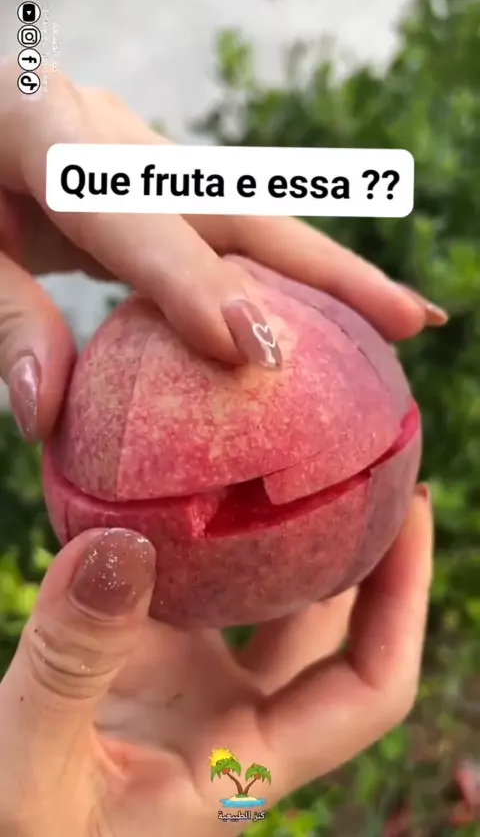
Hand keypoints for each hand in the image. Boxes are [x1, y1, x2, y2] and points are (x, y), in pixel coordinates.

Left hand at [0, 60, 445, 442]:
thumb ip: (3, 317)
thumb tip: (44, 415)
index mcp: (44, 128)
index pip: (133, 211)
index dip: (192, 281)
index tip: (249, 349)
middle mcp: (111, 132)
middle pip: (235, 202)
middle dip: (327, 268)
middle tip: (407, 322)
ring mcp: (136, 150)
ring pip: (246, 215)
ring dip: (324, 271)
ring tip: (394, 321)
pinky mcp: (147, 178)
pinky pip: (222, 229)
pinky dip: (275, 274)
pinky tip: (311, 314)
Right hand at [0, 488, 431, 836]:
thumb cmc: (19, 834)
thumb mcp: (33, 764)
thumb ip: (70, 664)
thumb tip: (118, 548)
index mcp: (243, 762)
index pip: (370, 686)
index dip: (406, 601)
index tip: (411, 512)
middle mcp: (235, 719)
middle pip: (336, 629)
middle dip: (368, 551)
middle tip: (371, 460)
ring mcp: (193, 684)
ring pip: (266, 599)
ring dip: (289, 536)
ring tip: (303, 456)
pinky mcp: (148, 656)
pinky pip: (194, 583)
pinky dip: (202, 533)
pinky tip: (199, 480)